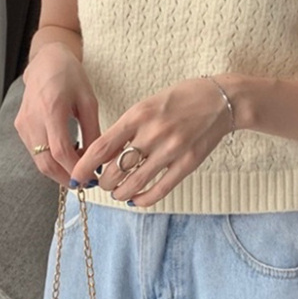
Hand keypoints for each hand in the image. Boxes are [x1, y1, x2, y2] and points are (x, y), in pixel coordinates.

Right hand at [14, 42, 102, 185]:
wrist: (46, 62)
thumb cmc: (71, 77)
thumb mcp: (89, 101)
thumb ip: (93, 131)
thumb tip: (99, 160)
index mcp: (52, 109)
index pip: (60, 151)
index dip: (75, 169)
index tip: (91, 178)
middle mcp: (33, 119)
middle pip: (45, 162)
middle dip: (65, 178)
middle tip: (85, 184)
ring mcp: (23, 124)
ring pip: (38, 160)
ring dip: (57, 172)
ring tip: (78, 173)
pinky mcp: (20, 127)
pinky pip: (34, 152)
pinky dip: (50, 161)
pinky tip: (66, 158)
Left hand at [69, 76, 233, 206]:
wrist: (221, 99)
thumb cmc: (181, 99)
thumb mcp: (148, 105)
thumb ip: (127, 128)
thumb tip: (103, 154)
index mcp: (138, 115)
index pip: (101, 147)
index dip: (84, 166)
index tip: (76, 176)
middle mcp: (153, 133)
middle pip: (115, 170)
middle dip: (104, 183)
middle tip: (103, 184)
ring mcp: (171, 150)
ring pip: (134, 184)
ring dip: (120, 193)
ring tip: (119, 192)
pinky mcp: (188, 163)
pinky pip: (159, 190)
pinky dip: (143, 199)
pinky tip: (137, 199)